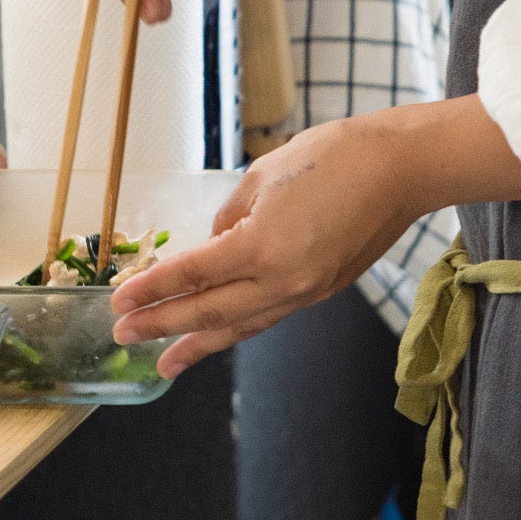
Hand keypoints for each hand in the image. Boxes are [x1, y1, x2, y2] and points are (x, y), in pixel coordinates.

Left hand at [107, 115, 421, 373]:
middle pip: (209, 311)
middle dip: (163, 325)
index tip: (120, 298)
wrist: (400, 169)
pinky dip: (237, 328)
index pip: (193, 275)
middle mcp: (283, 280)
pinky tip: (218, 333)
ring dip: (199, 343)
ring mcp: (305, 291)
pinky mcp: (321, 290)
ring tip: (165, 362)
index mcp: (262, 247)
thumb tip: (212, 244)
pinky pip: (267, 316)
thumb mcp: (264, 174)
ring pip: (240, 326)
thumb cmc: (333, 157)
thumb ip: (230, 216)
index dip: (153, 289)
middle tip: (124, 334)